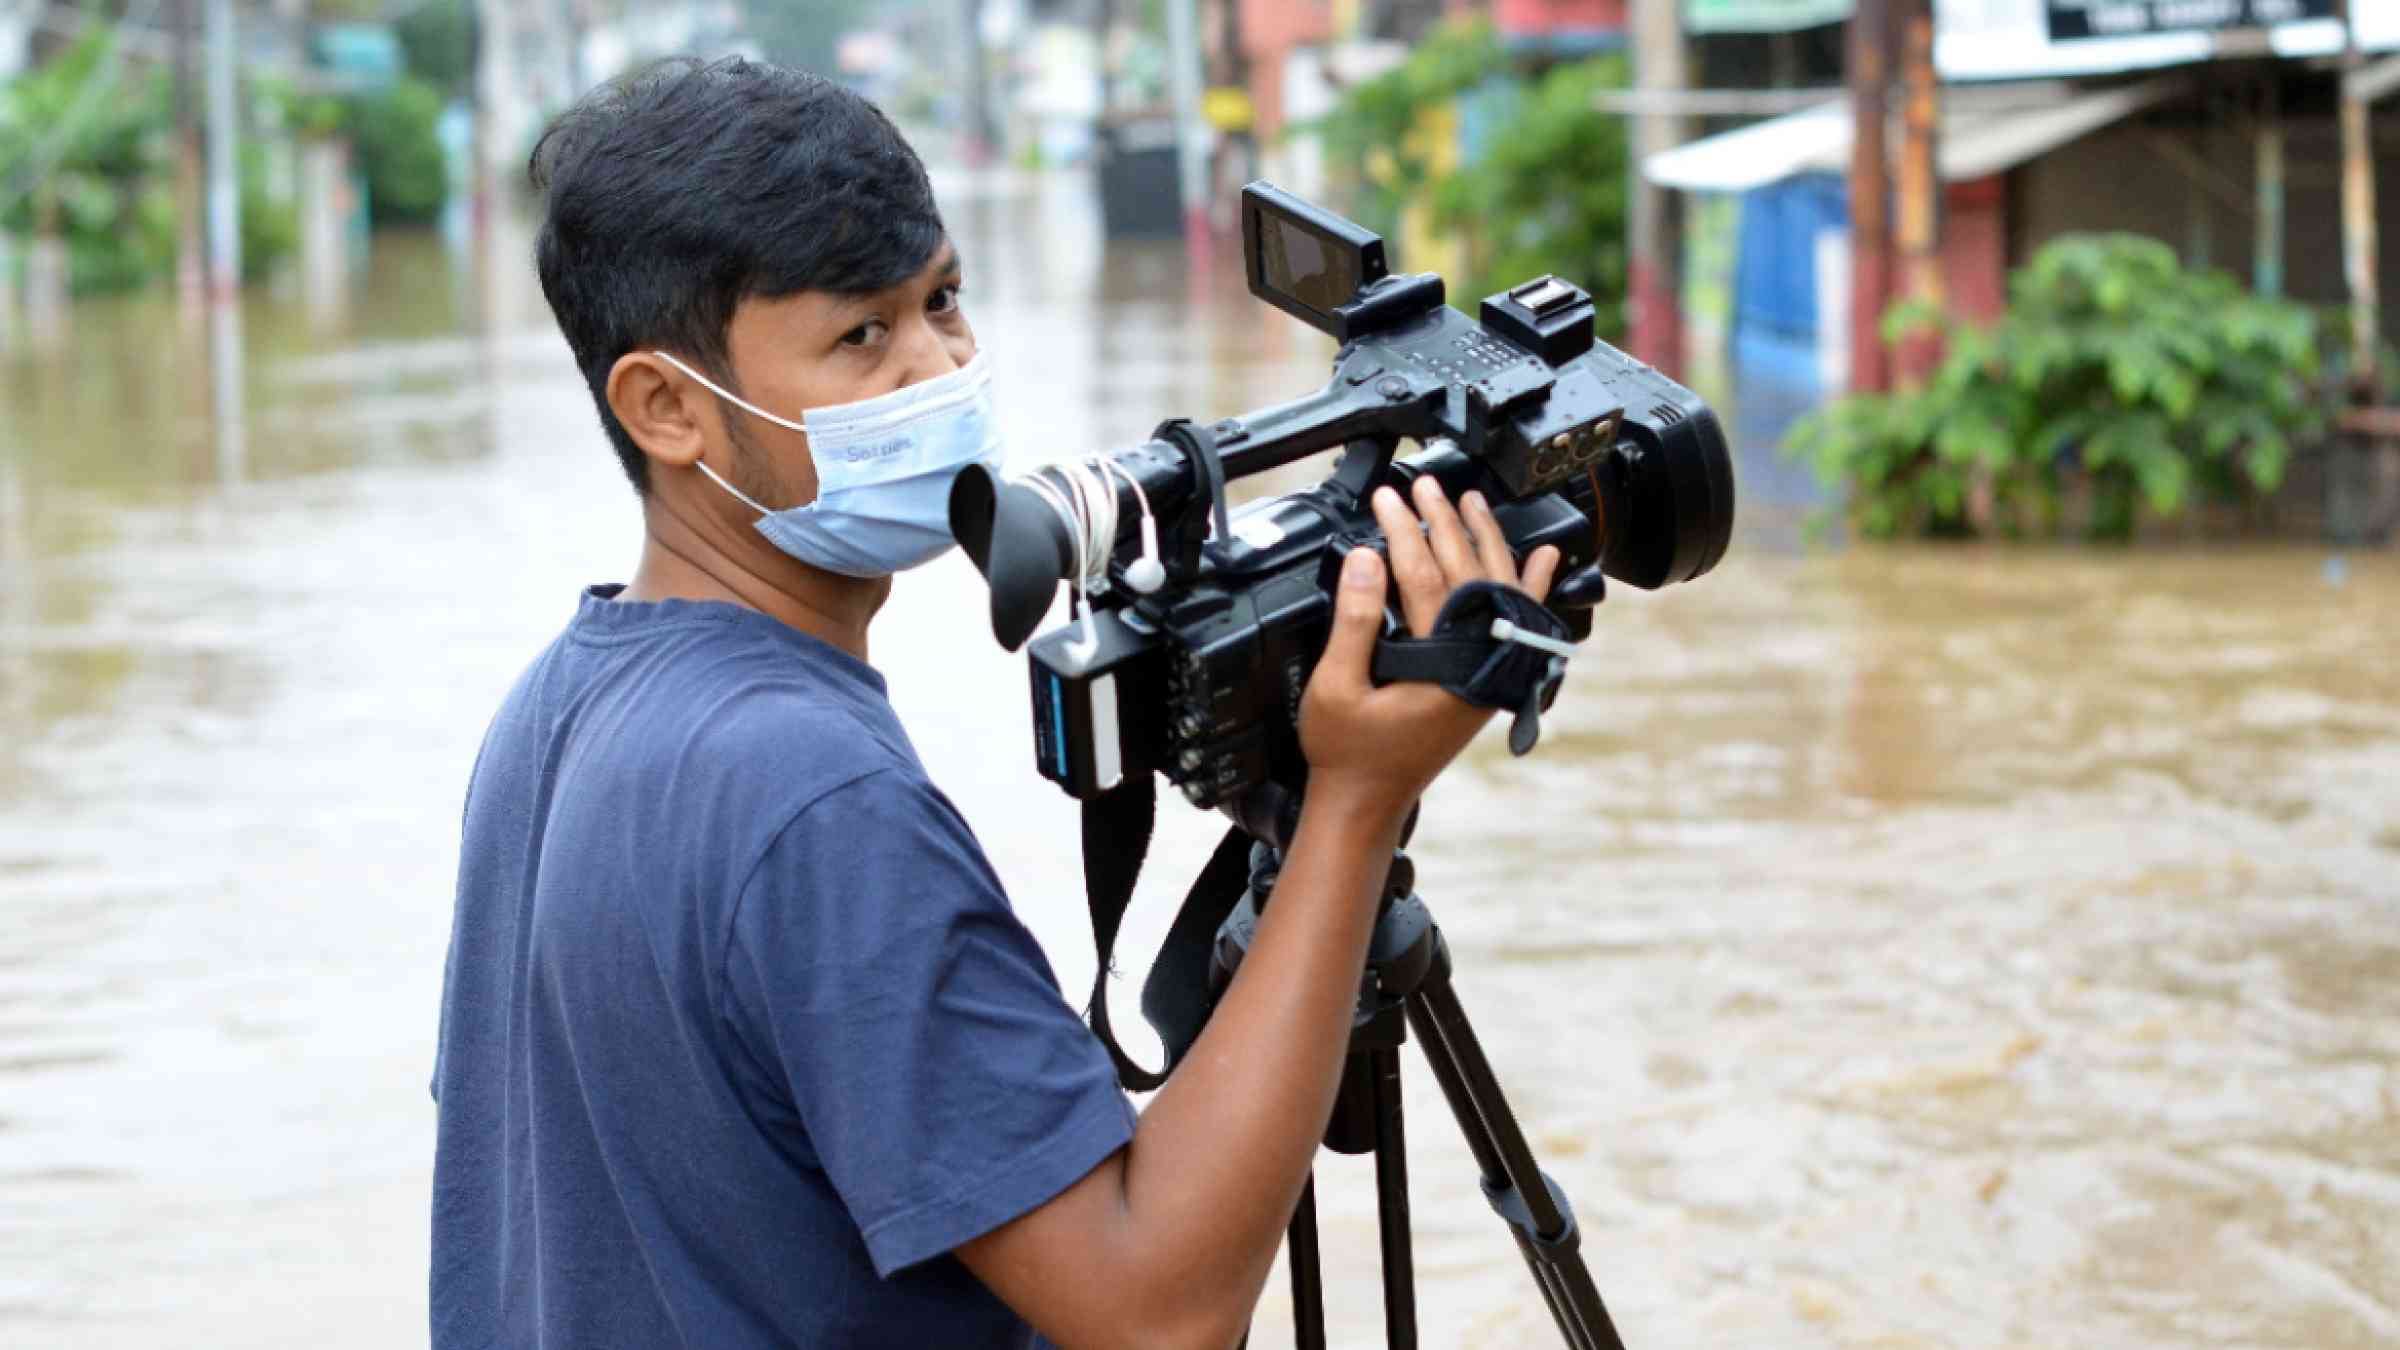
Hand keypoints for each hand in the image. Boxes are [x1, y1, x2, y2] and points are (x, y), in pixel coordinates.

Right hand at [1298, 476, 1560, 817]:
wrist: (1366, 803)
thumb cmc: (1347, 753)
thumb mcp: (1335, 686)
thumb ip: (1355, 621)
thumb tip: (1367, 558)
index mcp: (1440, 667)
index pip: (1424, 578)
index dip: (1403, 532)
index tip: (1387, 499)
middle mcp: (1476, 667)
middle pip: (1466, 575)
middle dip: (1443, 524)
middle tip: (1426, 486)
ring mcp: (1487, 674)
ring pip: (1497, 591)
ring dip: (1484, 542)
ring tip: (1471, 502)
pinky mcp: (1484, 681)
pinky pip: (1516, 625)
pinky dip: (1529, 589)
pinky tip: (1540, 560)